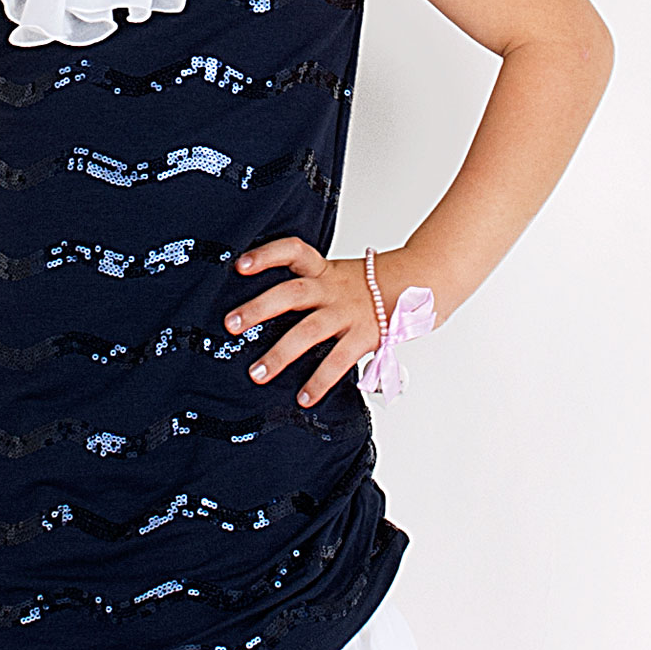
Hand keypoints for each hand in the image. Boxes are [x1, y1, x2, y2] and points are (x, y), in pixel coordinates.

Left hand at [222, 238, 422, 405]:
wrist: (420, 283)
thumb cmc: (370, 286)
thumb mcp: (338, 276)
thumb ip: (309, 287)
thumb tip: (266, 308)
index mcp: (323, 270)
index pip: (293, 251)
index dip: (267, 256)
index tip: (239, 266)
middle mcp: (331, 290)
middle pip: (291, 293)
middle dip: (258, 309)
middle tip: (231, 325)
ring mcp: (347, 313)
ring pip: (308, 331)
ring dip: (280, 354)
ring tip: (257, 373)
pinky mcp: (363, 336)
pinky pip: (337, 361)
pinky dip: (320, 381)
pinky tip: (304, 398)